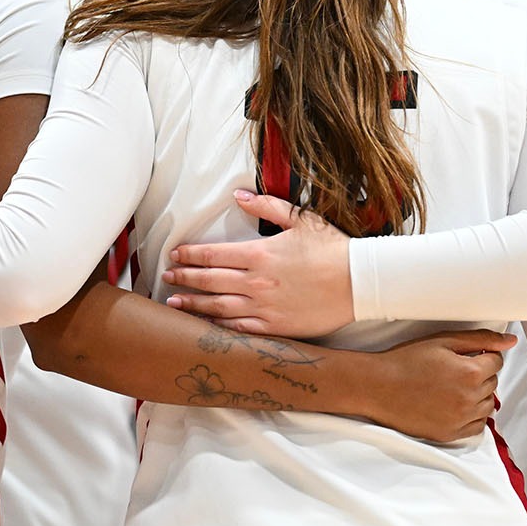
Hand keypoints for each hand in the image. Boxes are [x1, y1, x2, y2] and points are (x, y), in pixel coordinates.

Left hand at [161, 191, 353, 337]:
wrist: (359, 282)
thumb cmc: (333, 249)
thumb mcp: (301, 219)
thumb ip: (266, 206)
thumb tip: (239, 196)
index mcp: (260, 254)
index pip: (213, 254)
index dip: (190, 254)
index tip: (175, 254)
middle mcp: (256, 282)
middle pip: (209, 281)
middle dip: (184, 278)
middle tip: (167, 277)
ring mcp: (264, 307)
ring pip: (218, 307)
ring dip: (193, 305)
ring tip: (174, 303)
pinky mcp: (275, 327)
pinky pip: (239, 329)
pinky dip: (218, 326)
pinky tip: (205, 324)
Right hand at [362, 328, 515, 442]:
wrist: (378, 386)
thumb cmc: (407, 360)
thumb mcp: (443, 341)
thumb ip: (481, 340)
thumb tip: (510, 342)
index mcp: (471, 373)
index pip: (497, 362)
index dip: (482, 355)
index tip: (466, 355)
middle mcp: (470, 399)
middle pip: (492, 382)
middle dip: (479, 373)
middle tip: (453, 368)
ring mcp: (461, 419)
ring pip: (488, 404)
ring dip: (477, 394)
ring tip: (453, 386)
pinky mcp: (450, 434)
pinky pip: (477, 426)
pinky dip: (472, 415)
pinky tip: (454, 403)